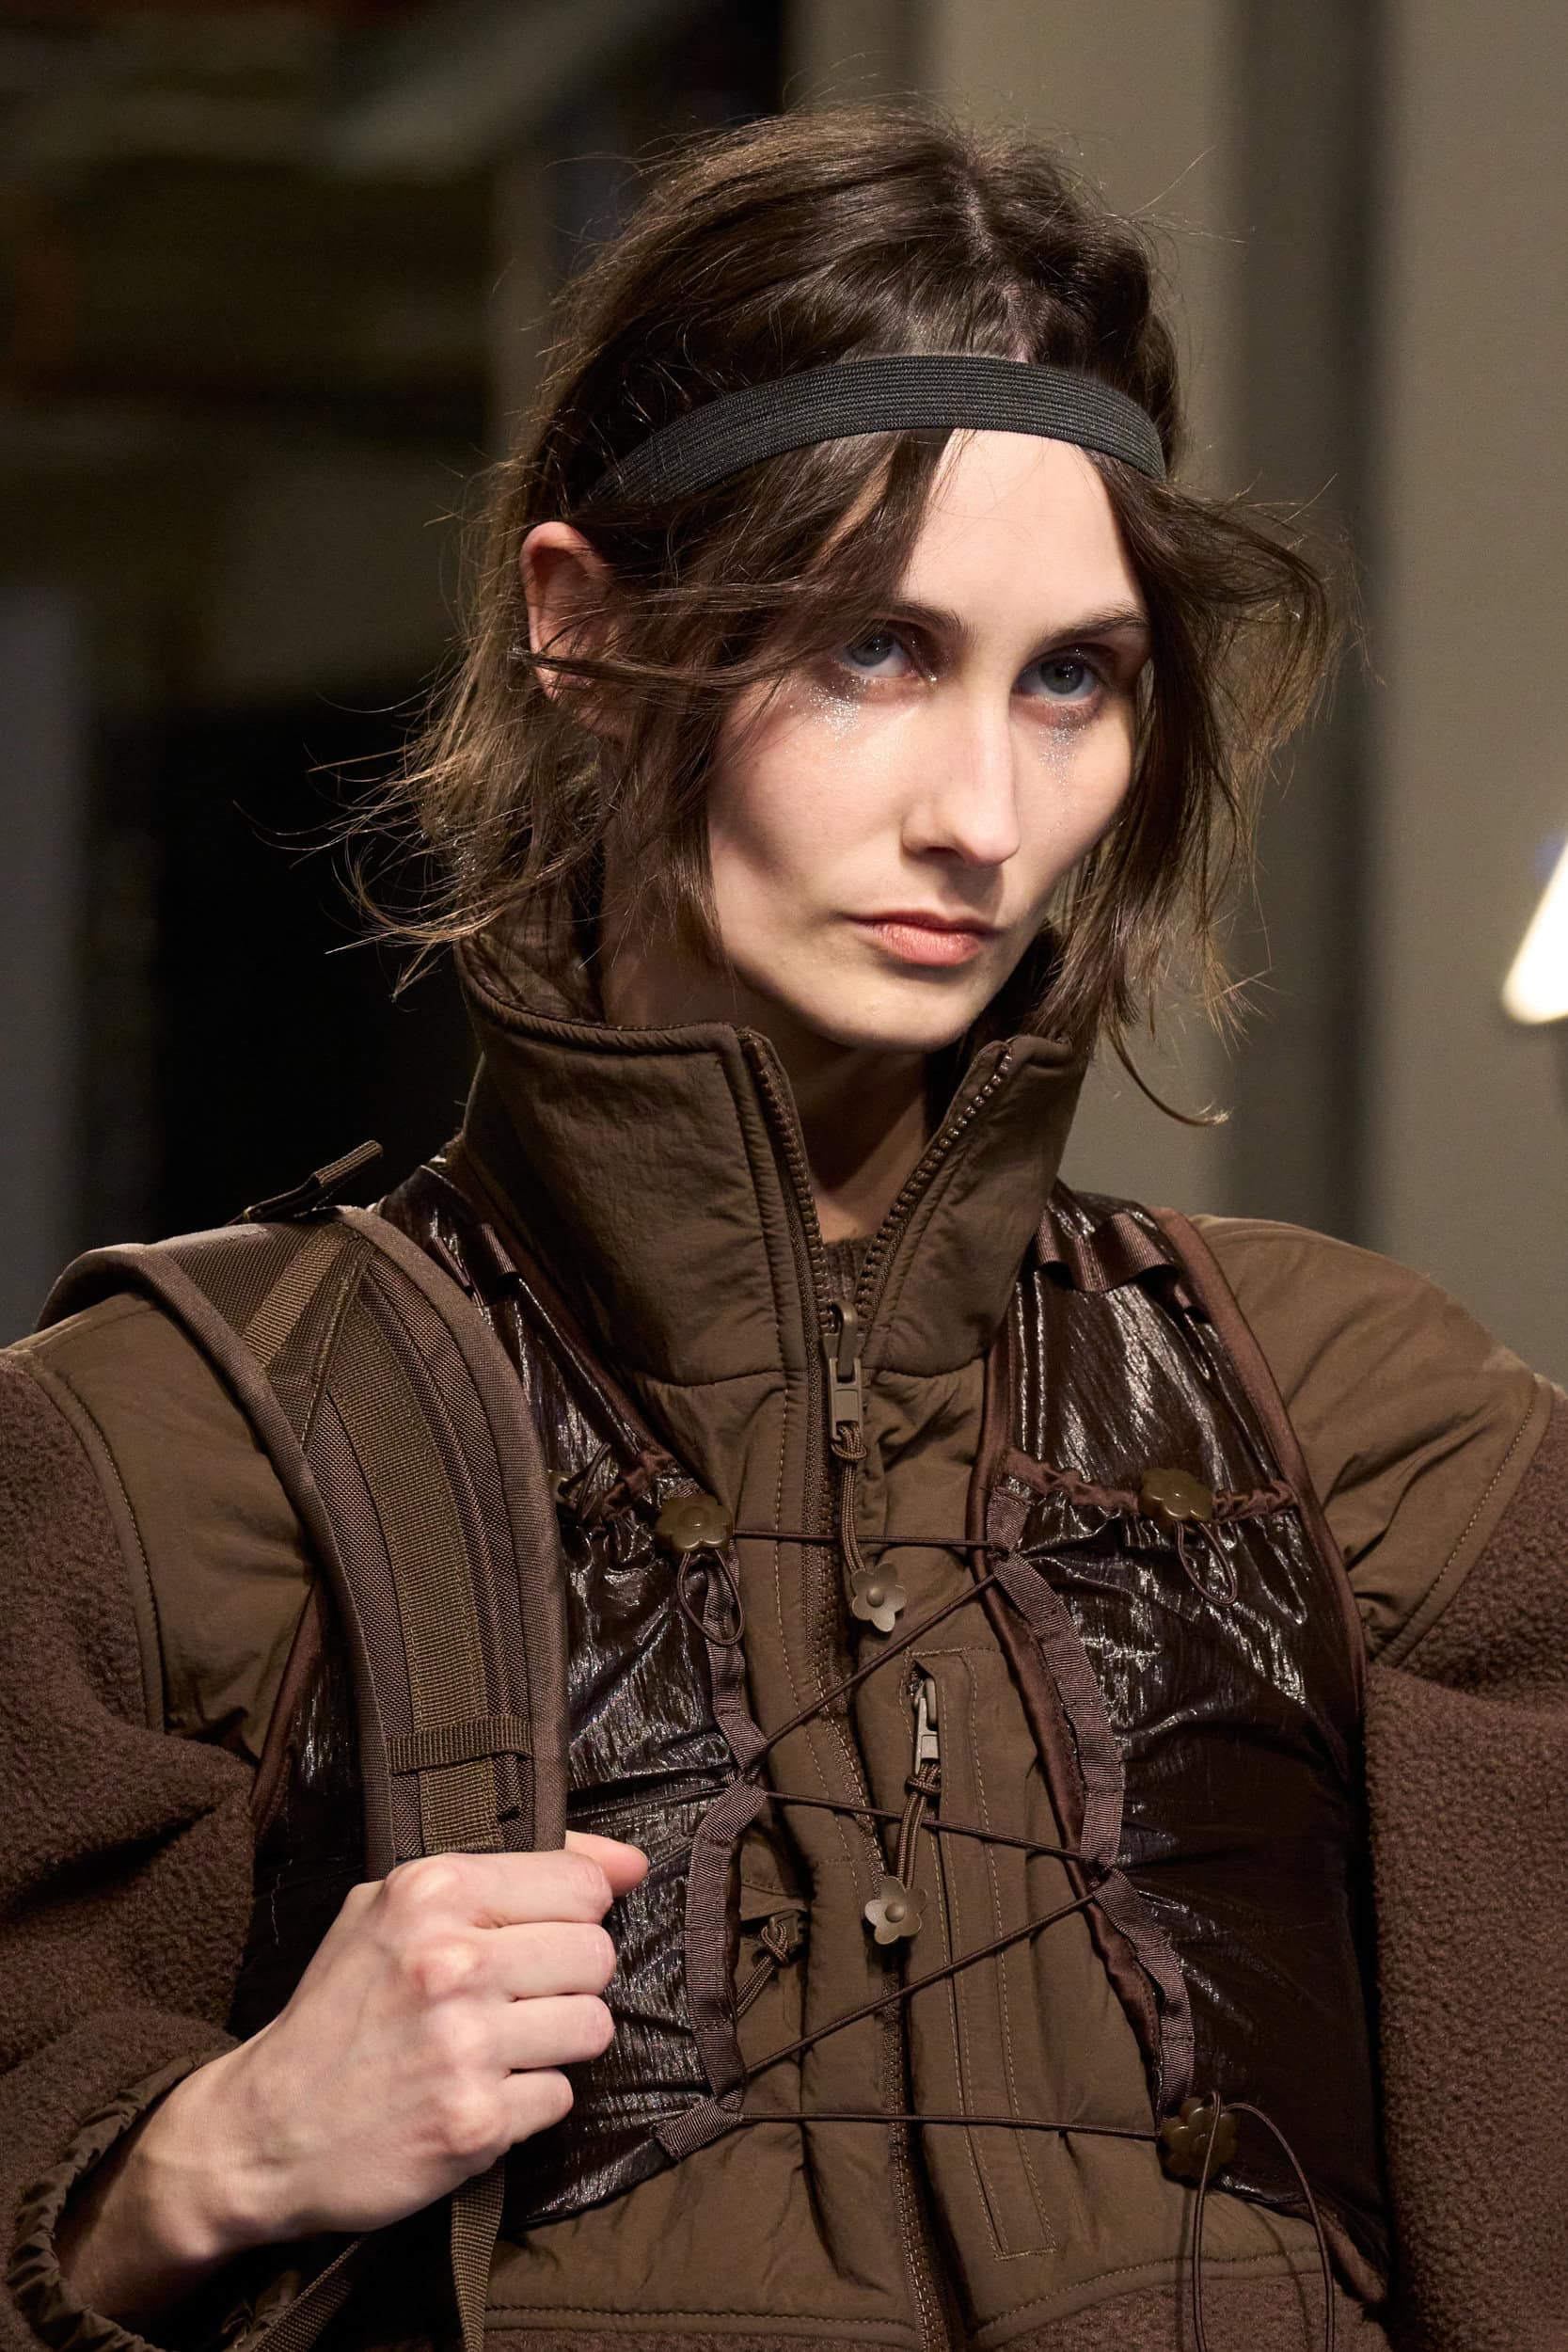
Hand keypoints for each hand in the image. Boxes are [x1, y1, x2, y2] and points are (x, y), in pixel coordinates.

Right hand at [59, 1832, 647, 2320]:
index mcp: (432, 1891)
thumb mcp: (395, 1908)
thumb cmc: (339, 2010)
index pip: (581, 1885)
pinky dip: (529, 2104)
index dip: (575, 1914)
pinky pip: (562, 2098)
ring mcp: (466, 2045)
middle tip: (514, 2000)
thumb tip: (631, 1865)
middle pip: (597, 1955)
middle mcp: (452, 1961)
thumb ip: (513, 1872)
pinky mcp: (476, 2123)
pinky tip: (478, 2095)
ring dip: (556, 2043)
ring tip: (500, 2048)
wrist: (263, 2130)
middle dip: (568, 1980)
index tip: (542, 1936)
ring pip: (594, 2026)